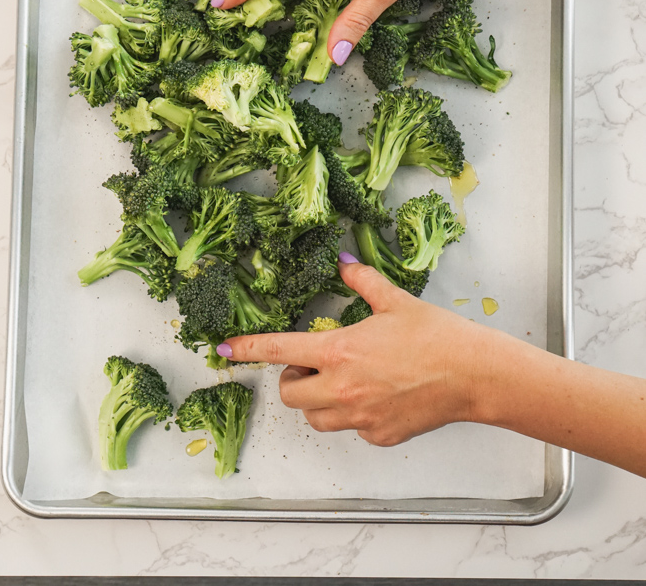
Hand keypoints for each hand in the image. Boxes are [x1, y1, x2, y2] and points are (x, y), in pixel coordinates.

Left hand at [216, 258, 492, 446]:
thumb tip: (343, 262)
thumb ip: (362, 280)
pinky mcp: (379, 435)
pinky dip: (353, 416)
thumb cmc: (436, 335)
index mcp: (339, 351)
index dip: (246, 350)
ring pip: (316, 418)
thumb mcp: (395, 300)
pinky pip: (351, 429)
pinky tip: (376, 396)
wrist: (472, 374)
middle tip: (313, 363)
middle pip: (291, 395)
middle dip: (293, 379)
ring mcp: (360, 417)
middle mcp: (342, 389)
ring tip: (343, 381)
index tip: (224, 351)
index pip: (278, 350)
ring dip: (318, 401)